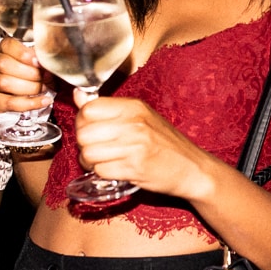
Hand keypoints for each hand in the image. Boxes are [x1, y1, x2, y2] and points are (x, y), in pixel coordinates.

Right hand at [0, 37, 54, 114]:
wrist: (18, 90)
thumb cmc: (29, 69)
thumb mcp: (35, 59)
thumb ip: (40, 57)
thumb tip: (48, 61)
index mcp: (2, 49)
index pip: (7, 45)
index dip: (24, 53)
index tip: (39, 61)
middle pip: (3, 64)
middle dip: (29, 72)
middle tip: (45, 77)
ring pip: (4, 83)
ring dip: (30, 87)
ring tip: (45, 88)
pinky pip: (9, 103)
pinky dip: (30, 103)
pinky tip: (44, 101)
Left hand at [72, 90, 214, 200]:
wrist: (192, 168)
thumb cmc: (165, 142)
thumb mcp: (140, 116)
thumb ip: (109, 108)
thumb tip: (78, 95)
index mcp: (134, 106)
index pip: (89, 109)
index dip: (83, 122)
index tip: (91, 128)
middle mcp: (134, 123)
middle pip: (84, 133)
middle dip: (84, 145)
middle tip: (97, 148)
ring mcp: (135, 146)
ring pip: (89, 154)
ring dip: (91, 162)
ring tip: (105, 160)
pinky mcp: (135, 168)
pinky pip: (100, 171)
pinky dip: (103, 173)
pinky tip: (114, 170)